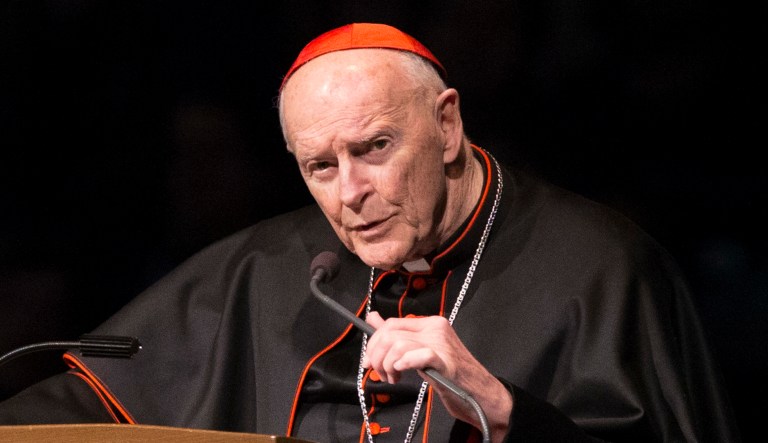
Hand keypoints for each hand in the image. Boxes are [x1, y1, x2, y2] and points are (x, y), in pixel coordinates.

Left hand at [362, 311, 512, 441]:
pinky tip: (403, 372)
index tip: (369, 361)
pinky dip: (404, 363)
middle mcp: (436, 329)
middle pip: (390, 333)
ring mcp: (442, 344)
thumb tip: (373, 319)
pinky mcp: (446, 362)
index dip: (374, 343)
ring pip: (398, 344)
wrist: (481, 394)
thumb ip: (398, 335)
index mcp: (431, 324)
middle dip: (376, 356)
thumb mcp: (420, 352)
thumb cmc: (451, 375)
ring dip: (388, 365)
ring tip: (394, 378)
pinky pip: (418, 355)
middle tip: (380, 373)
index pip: (391, 324)